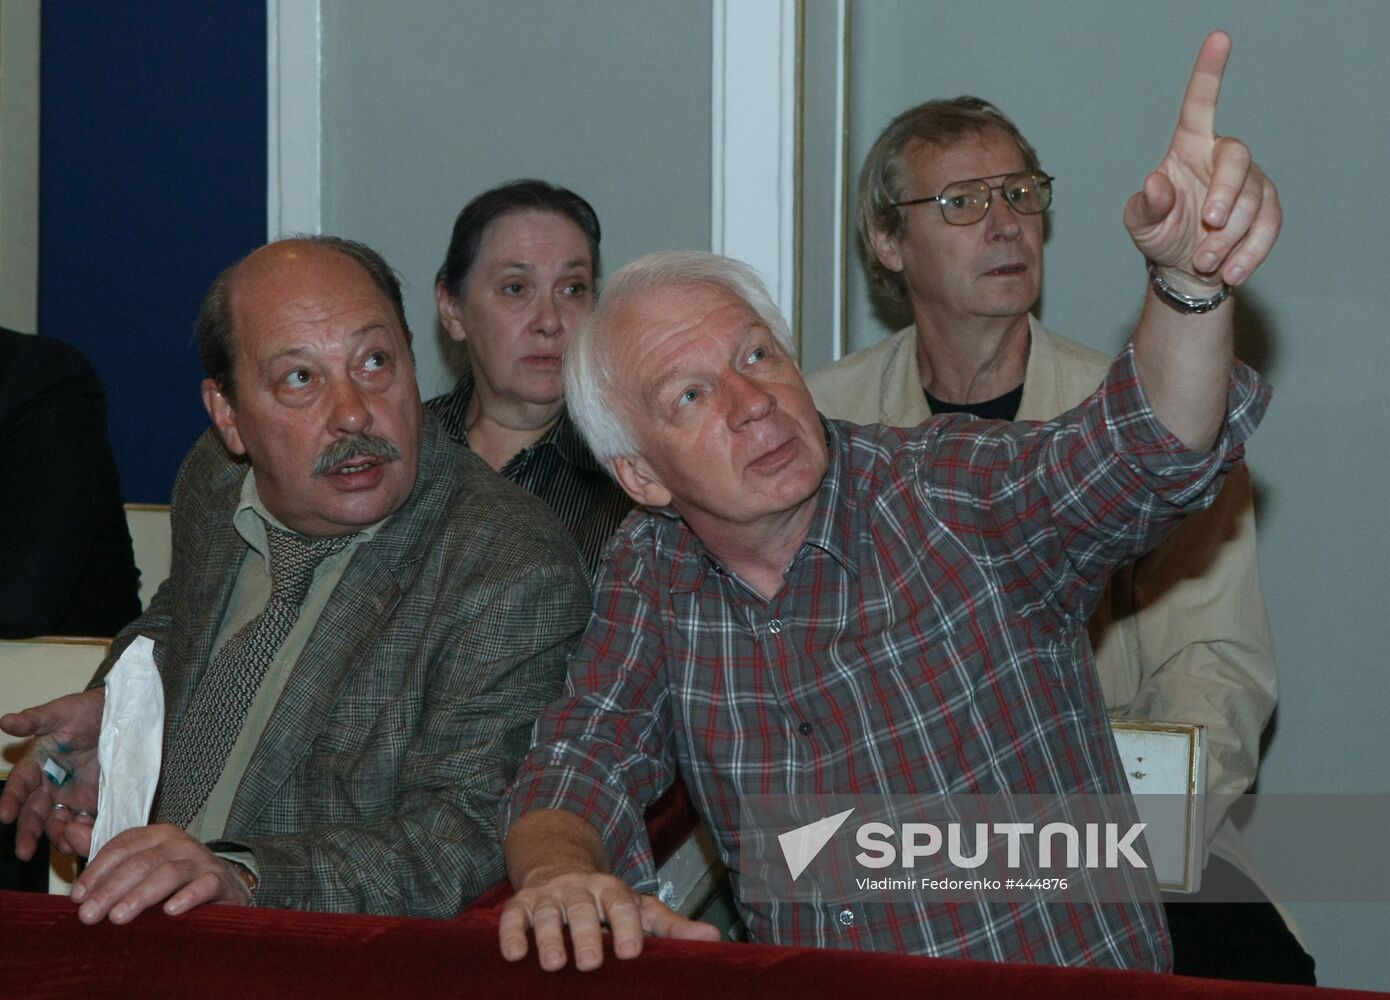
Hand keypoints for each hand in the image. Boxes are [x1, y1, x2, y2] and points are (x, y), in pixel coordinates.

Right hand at [0, 690, 104, 858]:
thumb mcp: (60, 712)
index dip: (10, 800)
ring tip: (64, 846)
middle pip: (34, 814)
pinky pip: (88, 822)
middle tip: (24, 852)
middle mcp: (51, 786)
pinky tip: (89, 840)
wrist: (120, 714)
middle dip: (28, 833)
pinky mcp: (95, 802)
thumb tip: (5, 721)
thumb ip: (35, 719)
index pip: (18, 786)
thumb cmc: (84, 711)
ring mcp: (73, 796)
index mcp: (36, 766)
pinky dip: (86, 833)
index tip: (4, 815)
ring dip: (59, 836)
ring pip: (59, 822)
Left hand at [68, 824, 251, 923]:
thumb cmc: (173, 878)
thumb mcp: (140, 864)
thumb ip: (106, 855)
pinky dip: (188, 897)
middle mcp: (178, 843)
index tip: (77, 897)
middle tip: (89, 915)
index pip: (122, 846)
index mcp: (156, 835)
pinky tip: (170, 912)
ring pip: (168, 873)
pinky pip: (205, 885)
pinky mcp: (219, 881)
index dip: (97, 871)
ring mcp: (200, 861)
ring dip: (140, 896)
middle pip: (140, 862)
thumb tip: (70, 832)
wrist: (223, 887)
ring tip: (118, 918)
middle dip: (110, 889)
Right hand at [498, 871, 721, 971]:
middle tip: (589, 962)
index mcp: (612, 890)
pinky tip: (514, 955)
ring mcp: (549, 895)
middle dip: (586, 934)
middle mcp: (580, 888)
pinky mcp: (521, 903)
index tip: (631, 953)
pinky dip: (511, 933)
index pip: (622, 907)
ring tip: (552, 964)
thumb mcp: (639, 910)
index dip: (627, 928)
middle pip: (583, 908)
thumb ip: (672, 927)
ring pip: (547, 913)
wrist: (560, 868)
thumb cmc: (606, 902)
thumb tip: (715, 939)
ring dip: (548, 937)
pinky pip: (512, 916)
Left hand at [1124, 31, 1281, 285]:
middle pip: (1237, 158)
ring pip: (1253, 201)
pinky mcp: (1268, 210)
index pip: (1200, 104)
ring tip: (1204, 261)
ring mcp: (1250, 182)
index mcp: (1189, 148)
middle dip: (1226, 194)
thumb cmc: (1160, 234)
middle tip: (1209, 225)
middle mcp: (1222, 158)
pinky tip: (1230, 271)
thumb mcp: (1140, 224)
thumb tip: (1155, 184)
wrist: (1185, 269)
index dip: (1209, 72)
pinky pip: (1269, 227)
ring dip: (1229, 238)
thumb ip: (1144, 206)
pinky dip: (1250, 253)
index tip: (1218, 38)